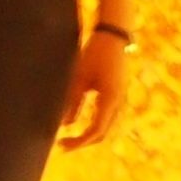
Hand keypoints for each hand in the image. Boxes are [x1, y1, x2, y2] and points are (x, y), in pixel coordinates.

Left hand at [58, 30, 130, 147]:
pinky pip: (105, 116)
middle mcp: (118, 103)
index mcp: (110, 100)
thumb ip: (72, 101)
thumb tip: (65, 124)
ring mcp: (119, 99)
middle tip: (63, 144)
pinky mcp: (115, 94)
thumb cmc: (95, 53)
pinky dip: (91, 123)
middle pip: (102, 133)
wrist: (113, 35)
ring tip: (69, 136)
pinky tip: (77, 120)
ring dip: (87, 134)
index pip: (95, 131)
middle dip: (83, 141)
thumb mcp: (80, 77)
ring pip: (105, 126)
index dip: (78, 141)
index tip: (61, 144)